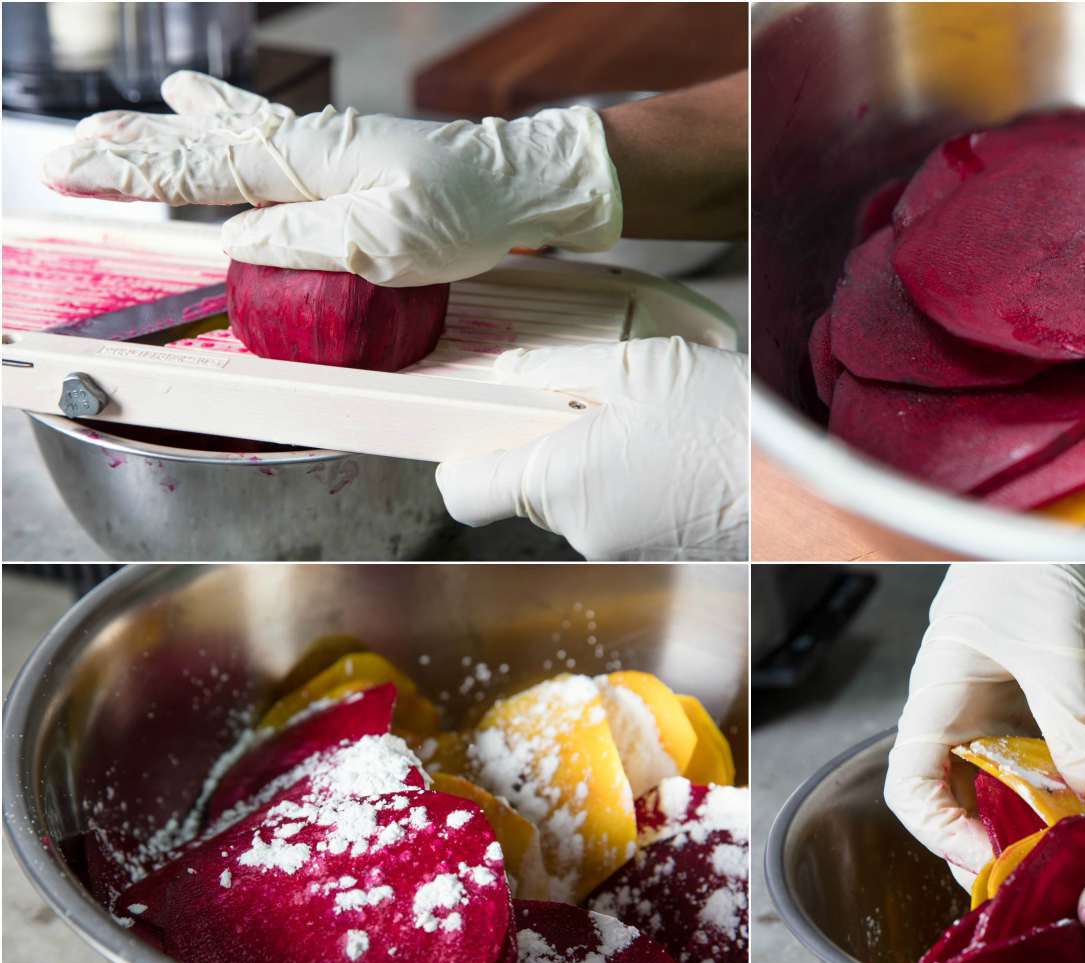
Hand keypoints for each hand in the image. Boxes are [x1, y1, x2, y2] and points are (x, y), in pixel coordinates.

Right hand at [42, 71, 619, 286]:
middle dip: (134, 148)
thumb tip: (234, 240)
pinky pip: (269, 133)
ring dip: (171, 129)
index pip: (201, 170)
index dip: (133, 172)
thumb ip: (306, 242)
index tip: (71, 169)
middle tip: (72, 149)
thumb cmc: (467, 213)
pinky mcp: (351, 153)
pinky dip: (228, 118)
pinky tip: (217, 108)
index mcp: (309, 165)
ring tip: (124, 120)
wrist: (526, 182)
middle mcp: (310, 146)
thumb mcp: (387, 244)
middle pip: (203, 143)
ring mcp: (329, 145)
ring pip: (230, 131)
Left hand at [435, 337, 747, 560]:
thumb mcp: (637, 367)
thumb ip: (557, 368)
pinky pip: (618, 516)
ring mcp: (619, 551)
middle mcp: (582, 531)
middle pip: (526, 490)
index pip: (465, 492)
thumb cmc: (730, 422)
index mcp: (561, 481)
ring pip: (577, 501)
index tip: (477, 430)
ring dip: (596, 463)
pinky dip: (631, 485)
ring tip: (649, 427)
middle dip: (548, 445)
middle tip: (592, 404)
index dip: (462, 457)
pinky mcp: (654, 557)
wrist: (807, 479)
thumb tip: (512, 370)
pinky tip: (673, 455)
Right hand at [886, 564, 1084, 885]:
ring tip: (1066, 855)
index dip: (939, 833)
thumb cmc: (1027, 574)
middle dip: (986, 846)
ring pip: (993, 793)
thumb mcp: (1055, 652)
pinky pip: (1033, 771)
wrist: (1049, 533)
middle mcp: (955, 721)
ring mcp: (990, 721)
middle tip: (1035, 877)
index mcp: (935, 703)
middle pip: (950, 804)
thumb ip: (1071, 724)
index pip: (909, 788)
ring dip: (1025, 826)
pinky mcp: (1026, 716)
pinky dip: (1057, 797)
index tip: (989, 857)